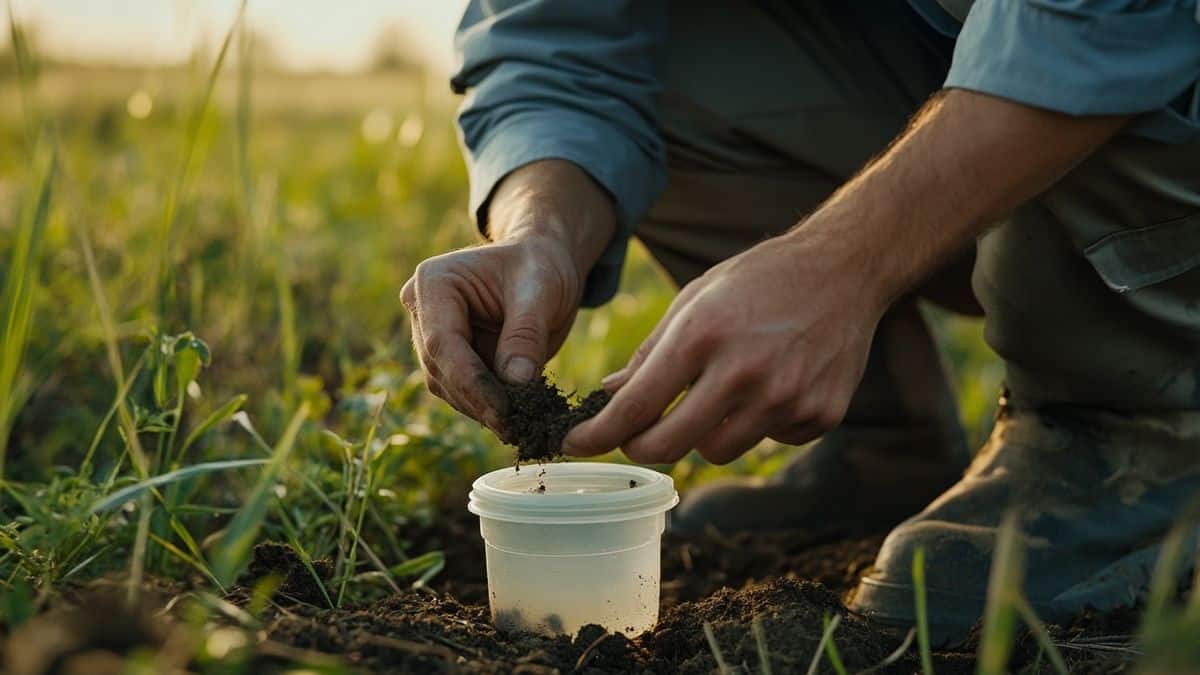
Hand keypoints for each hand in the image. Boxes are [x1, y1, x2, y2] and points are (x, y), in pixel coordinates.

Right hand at [401, 160, 615, 435]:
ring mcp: (431, 337)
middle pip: (441, 369)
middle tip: (516, 428)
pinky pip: (462, 392)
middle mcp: (422, 310)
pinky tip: (516, 420)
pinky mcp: (449, 360)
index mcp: (434, 282)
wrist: (542, 266)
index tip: (505, 413)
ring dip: (482, 409)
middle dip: (478, 401)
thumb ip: (526, 334)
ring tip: (521, 426)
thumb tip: (516, 383)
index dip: (472, 382)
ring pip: (448, 387)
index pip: (442, 342)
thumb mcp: (542, 290)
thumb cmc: (540, 267)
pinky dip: (487, 408)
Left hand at [562, 90, 1127, 465]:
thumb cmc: (759, 280)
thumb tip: (610, 395)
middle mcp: (744, 371)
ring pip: (718, 452)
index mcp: (703, 334)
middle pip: (672, 446)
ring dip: (704, 434)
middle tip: (638, 436)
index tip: (576, 445)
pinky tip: (773, 384)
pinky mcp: (819, 415)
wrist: (845, 270)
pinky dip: (758, 424)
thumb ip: (651, 353)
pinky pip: (767, 442)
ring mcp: (787, 398)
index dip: (600, 433)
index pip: (638, 405)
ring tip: (720, 392)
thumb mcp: (696, 299)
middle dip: (644, 447)